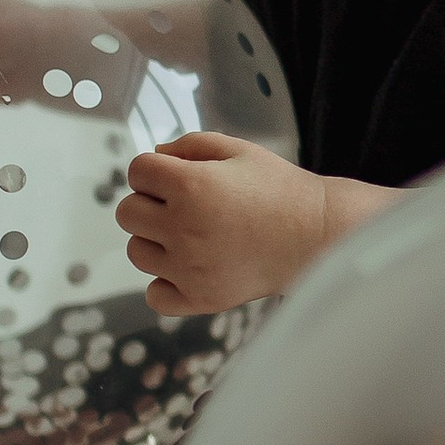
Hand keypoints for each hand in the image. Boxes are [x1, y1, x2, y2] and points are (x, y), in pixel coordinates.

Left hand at [116, 133, 327, 315]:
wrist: (316, 234)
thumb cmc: (279, 189)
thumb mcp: (238, 150)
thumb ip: (190, 146)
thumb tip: (154, 156)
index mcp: (190, 185)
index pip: (137, 171)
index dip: (155, 170)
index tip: (178, 176)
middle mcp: (183, 228)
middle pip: (127, 213)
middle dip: (150, 203)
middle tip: (185, 206)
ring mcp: (189, 268)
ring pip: (137, 252)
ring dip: (155, 241)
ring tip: (191, 236)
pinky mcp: (200, 299)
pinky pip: (155, 295)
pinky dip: (165, 284)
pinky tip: (188, 269)